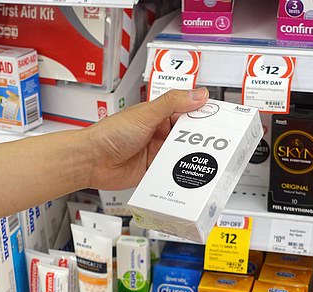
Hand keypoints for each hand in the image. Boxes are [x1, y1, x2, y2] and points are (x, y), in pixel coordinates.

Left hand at [85, 88, 208, 190]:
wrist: (91, 161)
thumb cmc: (110, 134)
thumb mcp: (146, 114)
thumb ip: (172, 103)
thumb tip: (198, 94)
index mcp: (159, 116)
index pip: (187, 113)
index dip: (203, 116)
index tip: (220, 120)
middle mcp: (159, 134)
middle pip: (188, 137)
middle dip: (201, 141)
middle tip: (220, 144)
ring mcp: (157, 154)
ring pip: (181, 156)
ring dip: (190, 159)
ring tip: (207, 161)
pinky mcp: (153, 172)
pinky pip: (171, 174)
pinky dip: (179, 175)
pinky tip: (189, 176)